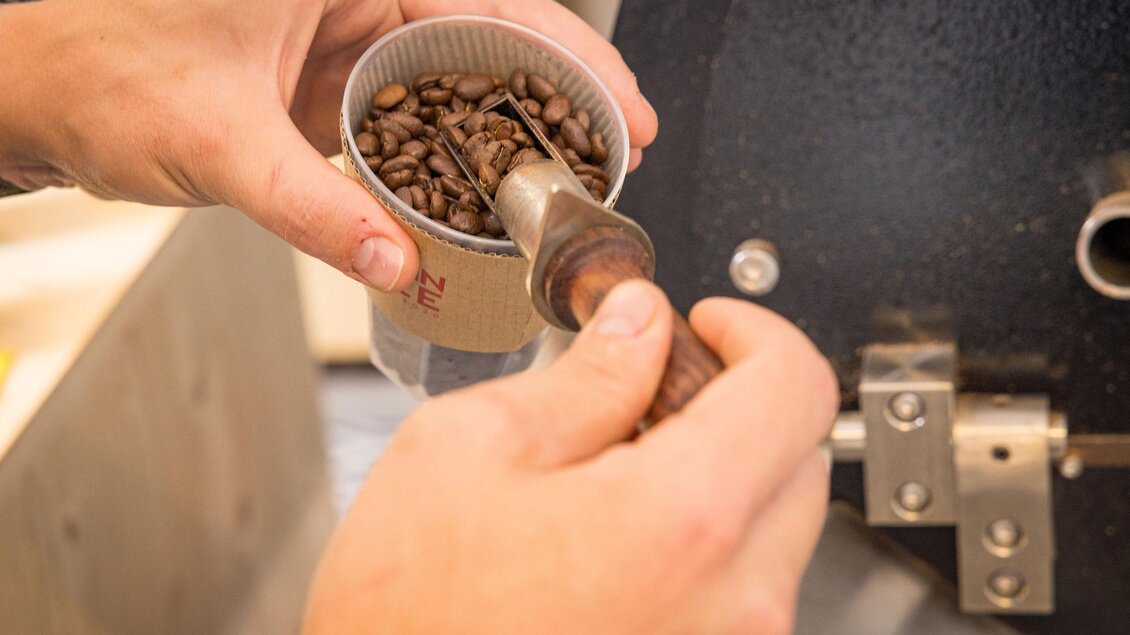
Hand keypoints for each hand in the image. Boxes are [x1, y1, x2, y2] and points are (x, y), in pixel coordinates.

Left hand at [0, 0, 656, 290]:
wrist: (37, 87)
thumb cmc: (97, 68)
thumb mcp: (217, 141)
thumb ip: (315, 208)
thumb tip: (399, 260)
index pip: (491, 1)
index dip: (570, 55)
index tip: (622, 110)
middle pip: (494, 34)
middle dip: (563, 90)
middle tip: (622, 148)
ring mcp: (348, 39)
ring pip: (461, 74)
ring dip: (517, 124)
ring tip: (574, 174)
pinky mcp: (332, 82)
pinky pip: (416, 113)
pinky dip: (457, 151)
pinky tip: (489, 189)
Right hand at [303, 281, 838, 633]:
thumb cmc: (408, 618)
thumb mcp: (472, 449)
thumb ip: (584, 376)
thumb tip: (638, 325)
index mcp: (683, 519)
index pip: (796, 387)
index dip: (756, 332)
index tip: (712, 326)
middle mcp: (733, 601)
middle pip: (799, 456)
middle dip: (738, 401)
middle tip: (654, 388)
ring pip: (776, 526)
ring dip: (721, 475)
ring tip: (619, 474)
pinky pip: (743, 589)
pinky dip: (704, 542)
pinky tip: (620, 539)